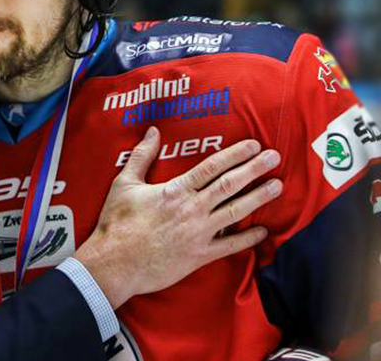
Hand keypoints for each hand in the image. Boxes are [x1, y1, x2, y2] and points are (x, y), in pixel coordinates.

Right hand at [73, 126, 281, 308]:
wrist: (115, 262)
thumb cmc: (117, 222)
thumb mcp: (124, 183)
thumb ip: (141, 155)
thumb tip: (153, 131)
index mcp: (175, 190)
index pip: (211, 167)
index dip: (234, 154)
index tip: (252, 145)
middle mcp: (192, 209)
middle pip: (230, 185)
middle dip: (254, 169)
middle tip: (274, 157)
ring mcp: (199, 233)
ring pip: (236, 211)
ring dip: (259, 198)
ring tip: (277, 186)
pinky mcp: (199, 255)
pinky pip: (230, 245)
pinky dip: (248, 238)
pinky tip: (263, 231)